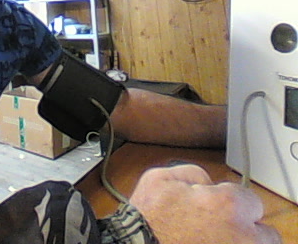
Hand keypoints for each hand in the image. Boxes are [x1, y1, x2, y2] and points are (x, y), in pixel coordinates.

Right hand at [129, 164, 280, 243]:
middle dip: (243, 226)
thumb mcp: (160, 178)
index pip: (250, 200)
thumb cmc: (147, 219)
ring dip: (238, 241)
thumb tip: (205, 183)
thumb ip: (192, 173)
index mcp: (227, 204)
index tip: (216, 207)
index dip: (229, 202)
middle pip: (263, 231)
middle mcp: (240, 234)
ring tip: (212, 239)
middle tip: (218, 227)